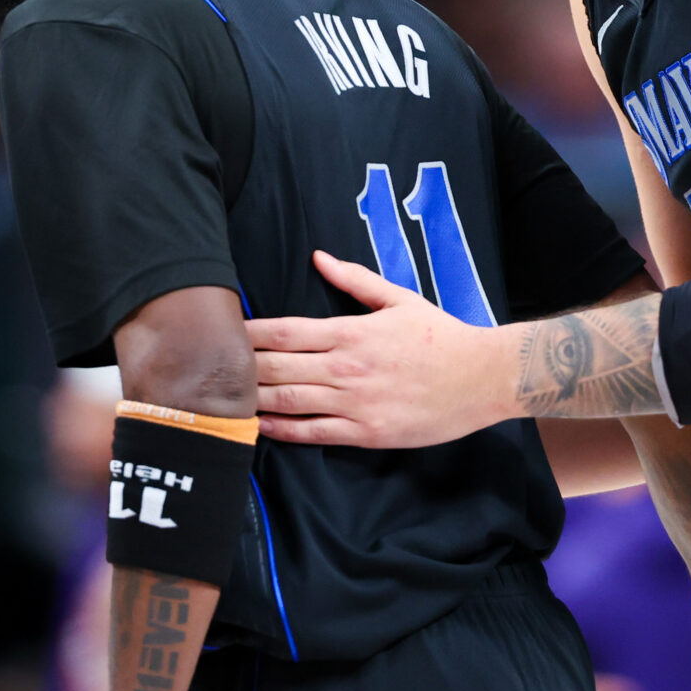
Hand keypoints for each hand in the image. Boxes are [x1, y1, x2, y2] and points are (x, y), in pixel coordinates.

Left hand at [245, 250, 516, 447]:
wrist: (483, 377)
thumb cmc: (442, 336)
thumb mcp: (399, 299)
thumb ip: (355, 280)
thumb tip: (318, 257)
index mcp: (351, 332)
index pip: (284, 331)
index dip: (247, 333)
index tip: (222, 332)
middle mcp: (347, 367)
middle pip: (276, 366)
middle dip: (239, 367)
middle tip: (208, 369)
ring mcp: (355, 403)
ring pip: (289, 400)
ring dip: (252, 400)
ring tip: (221, 399)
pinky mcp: (366, 432)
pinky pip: (314, 433)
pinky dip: (282, 430)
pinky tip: (259, 427)